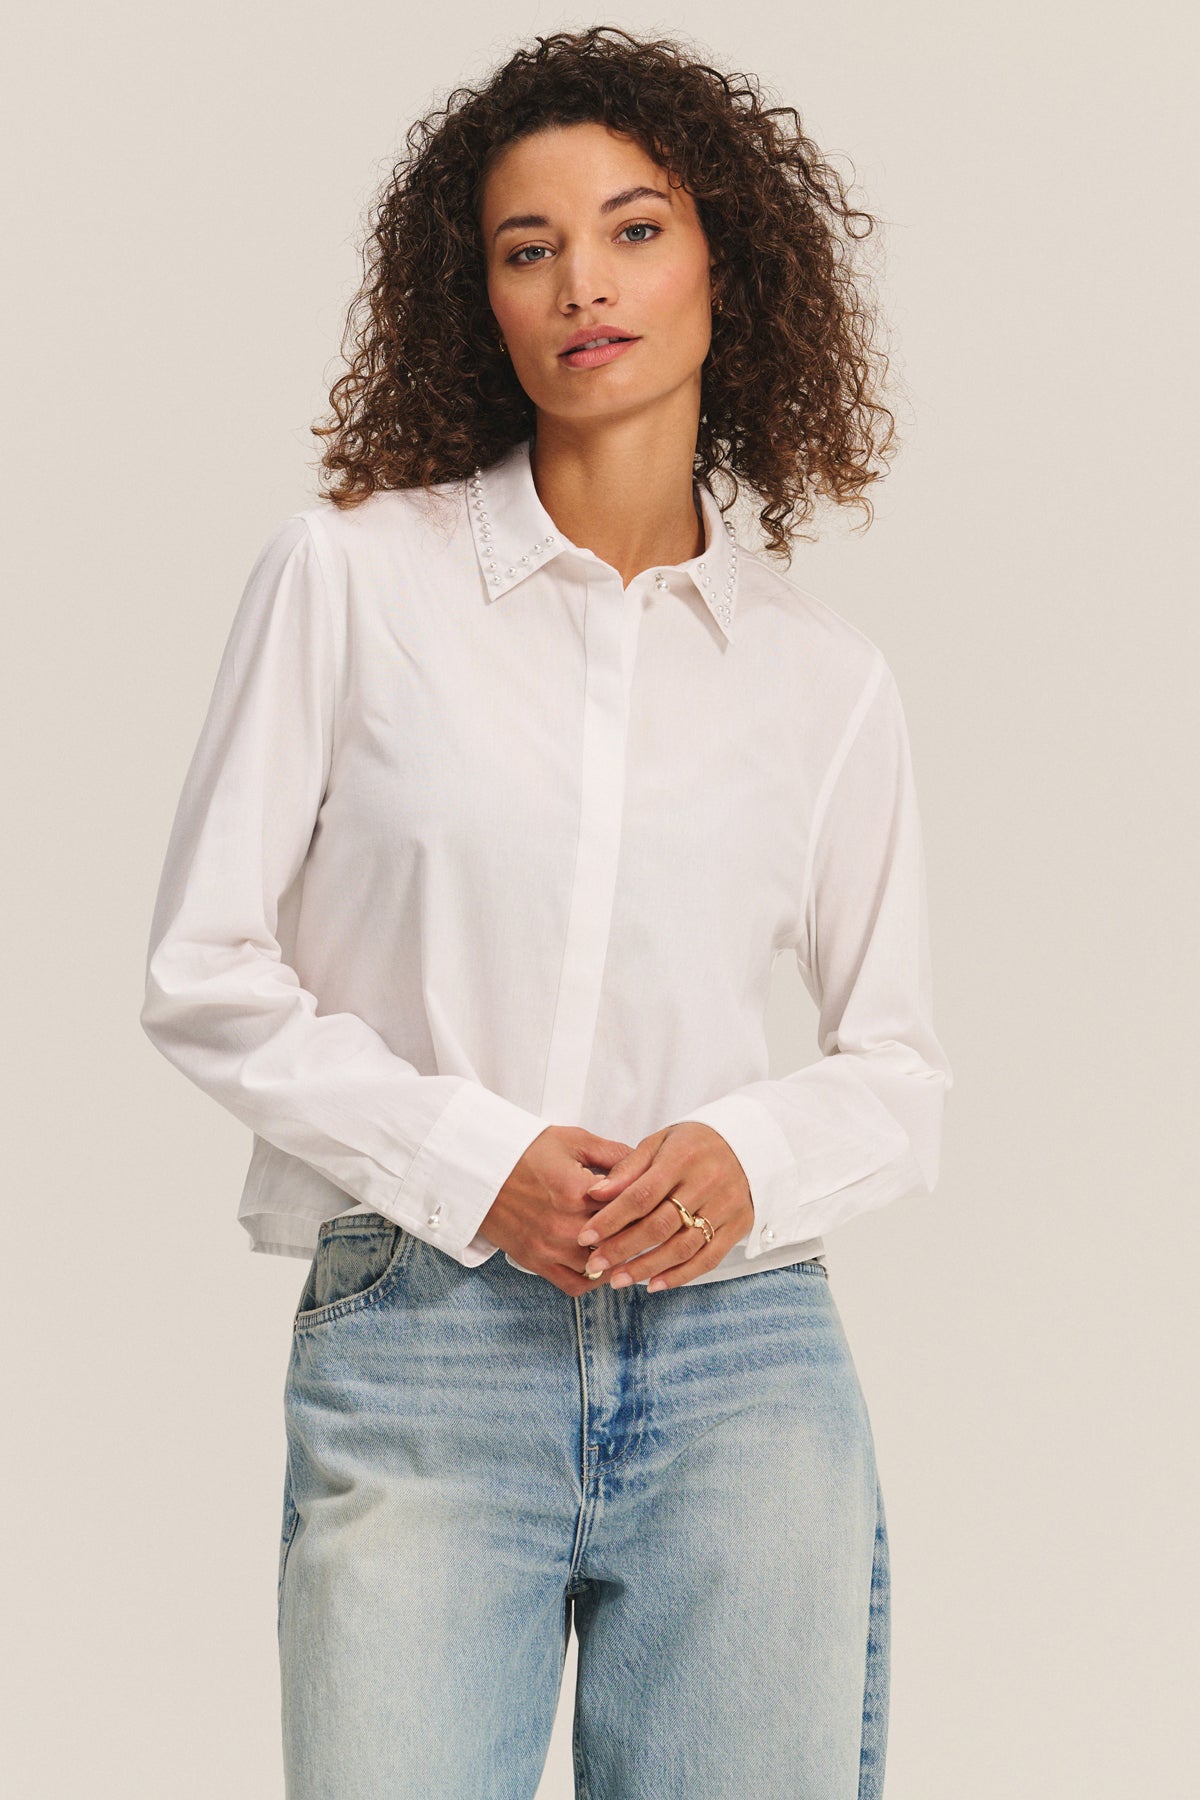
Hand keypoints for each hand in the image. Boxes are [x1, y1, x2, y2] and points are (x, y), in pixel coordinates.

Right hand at [478, 1126, 636, 1294]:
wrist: (478, 1169)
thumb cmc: (525, 1150)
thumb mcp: (573, 1140)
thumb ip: (614, 1153)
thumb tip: (648, 1164)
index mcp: (577, 1191)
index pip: (629, 1207)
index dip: (647, 1206)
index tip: (657, 1204)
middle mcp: (565, 1224)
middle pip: (619, 1240)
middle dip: (637, 1234)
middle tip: (652, 1229)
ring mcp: (550, 1247)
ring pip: (601, 1267)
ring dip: (617, 1259)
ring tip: (628, 1247)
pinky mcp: (536, 1261)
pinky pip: (575, 1285)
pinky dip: (593, 1280)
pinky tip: (602, 1266)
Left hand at [574, 1122, 754, 1291]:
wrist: (749, 1144)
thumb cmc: (694, 1143)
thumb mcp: (660, 1141)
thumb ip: (629, 1168)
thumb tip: (595, 1194)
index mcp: (683, 1157)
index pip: (641, 1195)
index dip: (611, 1219)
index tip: (586, 1236)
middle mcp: (707, 1183)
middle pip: (659, 1225)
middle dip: (623, 1249)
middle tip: (595, 1264)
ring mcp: (726, 1207)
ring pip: (682, 1247)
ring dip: (647, 1268)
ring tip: (618, 1279)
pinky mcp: (739, 1225)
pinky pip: (709, 1258)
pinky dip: (681, 1276)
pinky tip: (654, 1284)